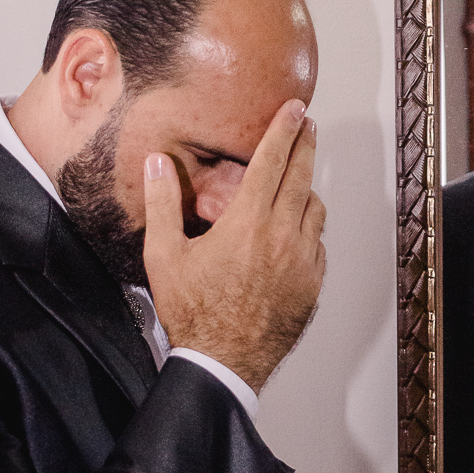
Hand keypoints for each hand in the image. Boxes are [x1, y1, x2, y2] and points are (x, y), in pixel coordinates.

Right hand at [142, 100, 326, 392]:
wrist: (224, 362)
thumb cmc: (193, 313)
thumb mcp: (164, 256)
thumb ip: (162, 204)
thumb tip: (156, 162)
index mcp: (247, 222)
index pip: (273, 161)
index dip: (285, 130)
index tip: (296, 110)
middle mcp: (282, 236)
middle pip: (302, 177)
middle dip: (306, 146)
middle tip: (309, 127)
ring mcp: (302, 262)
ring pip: (314, 211)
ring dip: (307, 190)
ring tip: (298, 181)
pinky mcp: (312, 285)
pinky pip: (317, 246)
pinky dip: (308, 230)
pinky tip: (295, 232)